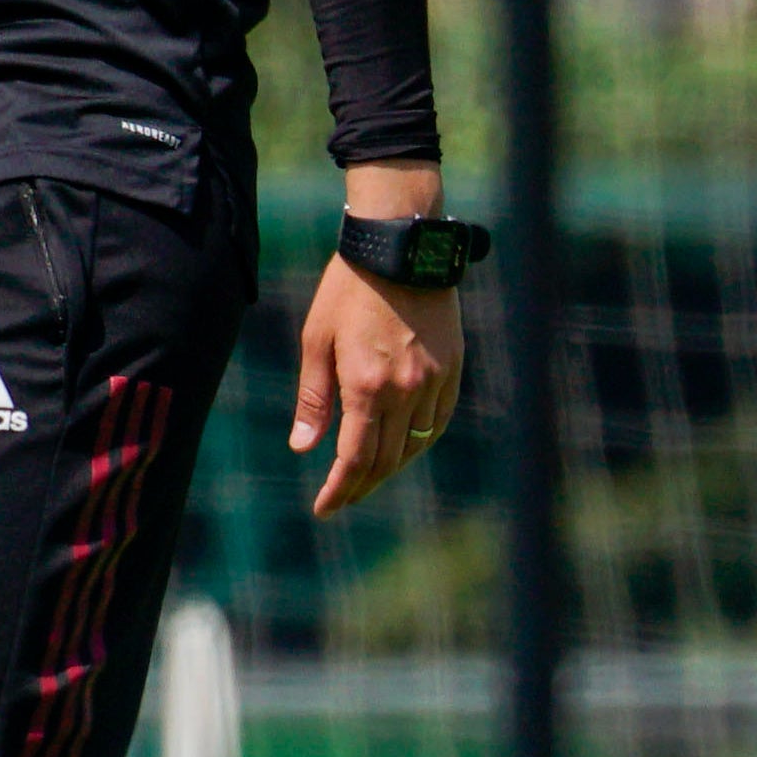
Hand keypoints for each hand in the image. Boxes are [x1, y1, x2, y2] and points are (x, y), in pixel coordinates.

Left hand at [289, 174, 463, 517]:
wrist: (401, 248)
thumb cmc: (348, 289)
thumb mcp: (317, 339)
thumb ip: (313, 398)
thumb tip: (303, 448)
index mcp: (366, 386)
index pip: (355, 460)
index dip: (339, 490)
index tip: (324, 508)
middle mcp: (405, 391)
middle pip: (387, 461)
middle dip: (361, 486)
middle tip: (342, 498)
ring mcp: (434, 381)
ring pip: (416, 446)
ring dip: (391, 468)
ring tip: (367, 476)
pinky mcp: (452, 368)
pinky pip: (438, 421)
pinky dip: (420, 442)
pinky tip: (404, 447)